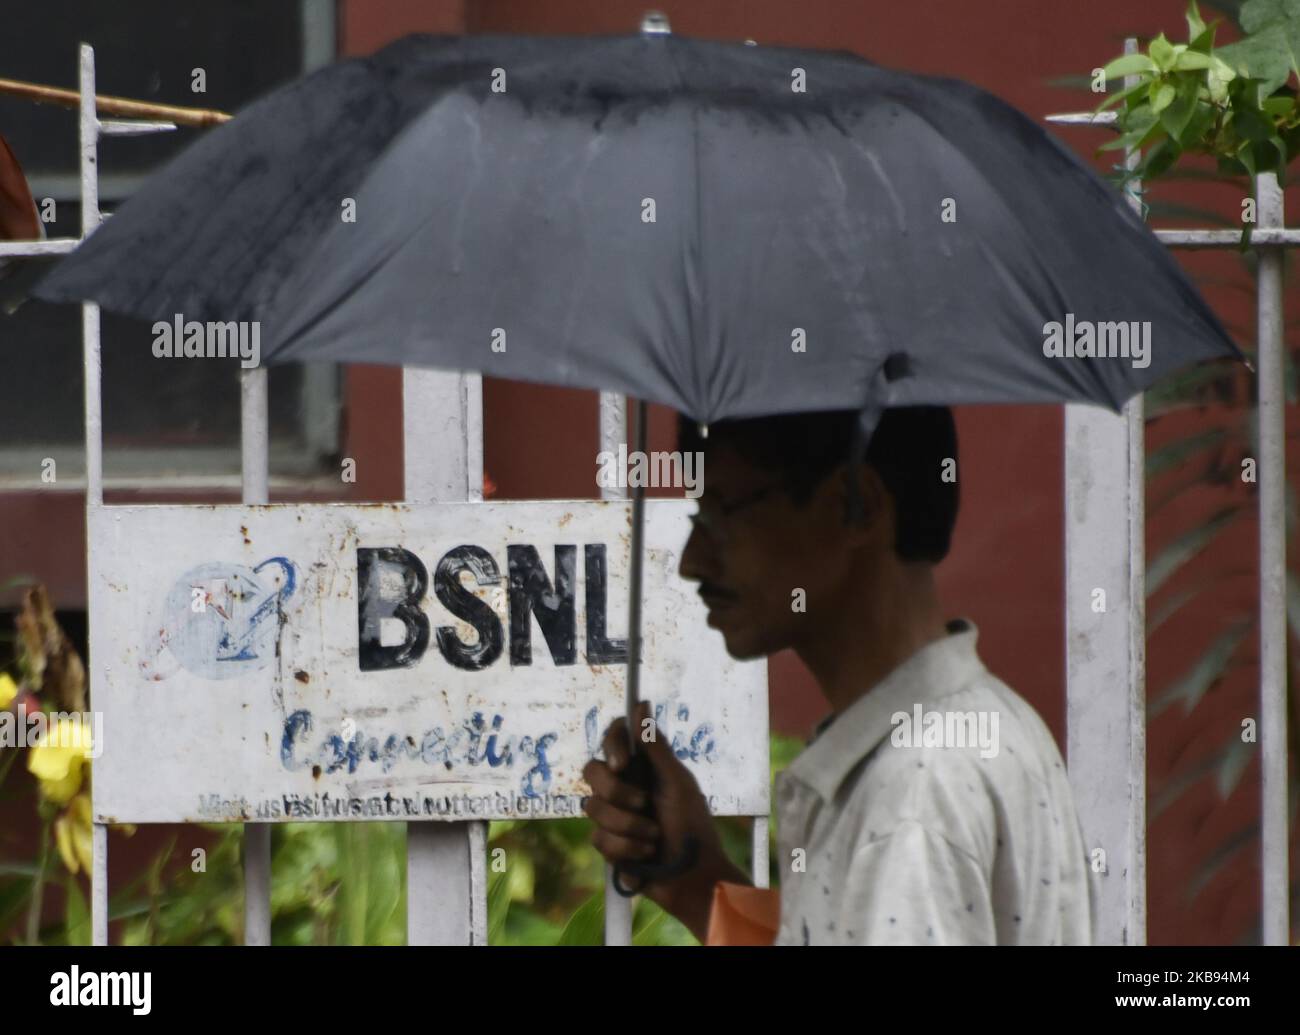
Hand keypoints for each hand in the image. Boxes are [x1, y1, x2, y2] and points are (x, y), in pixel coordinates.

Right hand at [581, 700, 748, 939]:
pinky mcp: (610, 843)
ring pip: (593, 808)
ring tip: (654, 838)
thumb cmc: (693, 827)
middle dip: (617, 792)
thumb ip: (656, 747)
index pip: (614, 738)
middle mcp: (625, 786)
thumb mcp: (678, 783)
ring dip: (628, 826)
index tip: (623, 764)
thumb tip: (641, 704)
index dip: (612, 746)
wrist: (692, 878)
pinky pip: (599, 839)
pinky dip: (626, 849)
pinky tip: (646, 856)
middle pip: (592, 771)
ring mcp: (615, 814)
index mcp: (644, 766)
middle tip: (644, 804)